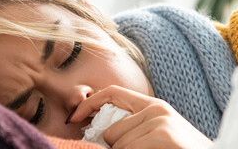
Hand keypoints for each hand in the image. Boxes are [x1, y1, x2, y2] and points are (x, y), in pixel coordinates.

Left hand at [67, 85, 212, 148]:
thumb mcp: (160, 136)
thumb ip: (135, 130)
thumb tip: (101, 134)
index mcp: (155, 106)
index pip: (112, 94)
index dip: (89, 104)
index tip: (74, 117)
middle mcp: (157, 109)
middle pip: (111, 132)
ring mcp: (160, 122)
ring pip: (118, 145)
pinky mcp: (163, 135)